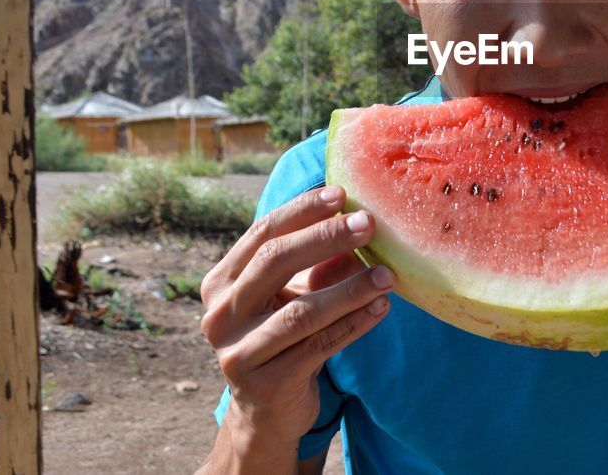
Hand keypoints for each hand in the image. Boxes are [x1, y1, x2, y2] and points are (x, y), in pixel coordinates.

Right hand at [200, 185, 394, 450]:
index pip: (262, 234)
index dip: (302, 211)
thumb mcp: (295, 295)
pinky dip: (353, 324)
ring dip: (349, 289)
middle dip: (325, 237)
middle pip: (273, 262)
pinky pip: (317, 347)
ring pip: (300, 311)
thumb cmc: (284, 339)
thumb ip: (319, 263)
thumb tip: (361, 219)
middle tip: (369, 223)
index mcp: (222, 282)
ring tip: (387, 275)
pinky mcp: (264, 384)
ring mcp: (237, 351)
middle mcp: (220, 314)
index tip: (342, 194)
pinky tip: (381, 307)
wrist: (268, 412)